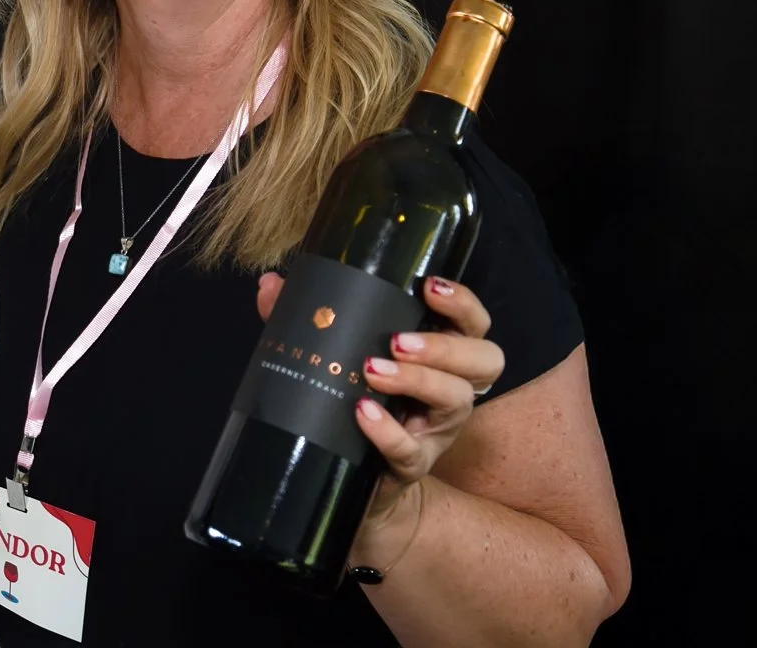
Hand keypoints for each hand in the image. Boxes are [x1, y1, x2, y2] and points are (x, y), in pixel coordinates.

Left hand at [255, 273, 504, 489]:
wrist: (347, 473)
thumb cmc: (352, 398)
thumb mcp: (335, 354)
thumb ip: (309, 318)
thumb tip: (271, 283)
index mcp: (442, 354)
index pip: (474, 324)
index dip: (462, 303)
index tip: (428, 287)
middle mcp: (452, 389)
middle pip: (484, 360)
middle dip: (444, 345)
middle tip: (398, 340)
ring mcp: (437, 429)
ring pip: (457, 400)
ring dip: (418, 379)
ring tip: (373, 370)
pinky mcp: (414, 465)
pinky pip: (410, 450)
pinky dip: (387, 430)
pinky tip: (361, 413)